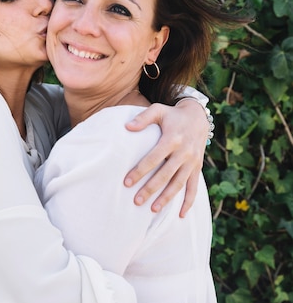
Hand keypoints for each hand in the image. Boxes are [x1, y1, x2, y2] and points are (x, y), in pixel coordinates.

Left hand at [123, 100, 207, 216]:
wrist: (198, 117)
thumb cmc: (172, 115)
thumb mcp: (158, 110)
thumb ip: (143, 118)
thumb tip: (127, 127)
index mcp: (172, 139)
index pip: (153, 158)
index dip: (140, 171)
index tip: (127, 182)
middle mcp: (184, 152)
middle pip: (165, 174)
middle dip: (150, 189)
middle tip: (136, 201)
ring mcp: (192, 161)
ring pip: (179, 184)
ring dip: (166, 198)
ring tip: (152, 209)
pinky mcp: (197, 168)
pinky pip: (194, 187)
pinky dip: (189, 202)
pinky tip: (181, 215)